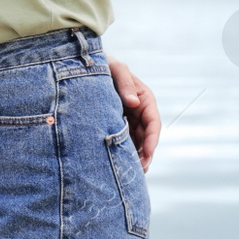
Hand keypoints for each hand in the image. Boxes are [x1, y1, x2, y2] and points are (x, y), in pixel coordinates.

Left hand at [109, 57, 159, 172]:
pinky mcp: (116, 124)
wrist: (85, 66)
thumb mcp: (116, 68)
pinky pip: (123, 141)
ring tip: (130, 173)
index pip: (153, 123)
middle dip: (144, 155)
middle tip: (138, 171)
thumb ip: (125, 82)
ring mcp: (128, 119)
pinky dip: (124, 152)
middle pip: (146, 137)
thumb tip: (134, 102)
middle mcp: (138, 111)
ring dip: (135, 157)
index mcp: (144, 99)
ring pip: (136, 142)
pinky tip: (119, 165)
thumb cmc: (105, 65)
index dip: (152, 140)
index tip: (147, 155)